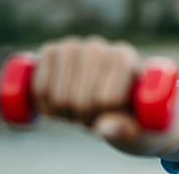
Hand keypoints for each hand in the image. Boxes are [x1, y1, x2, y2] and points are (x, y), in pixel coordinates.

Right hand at [30, 35, 178, 152]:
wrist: (112, 95)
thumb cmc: (133, 117)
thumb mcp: (139, 131)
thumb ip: (127, 131)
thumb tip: (104, 128)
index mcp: (124, 57)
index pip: (105, 101)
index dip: (105, 120)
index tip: (113, 118)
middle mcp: (98, 46)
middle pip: (80, 101)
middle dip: (85, 119)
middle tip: (94, 116)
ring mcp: (72, 46)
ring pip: (59, 98)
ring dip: (64, 114)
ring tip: (79, 109)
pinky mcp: (50, 51)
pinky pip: (39, 89)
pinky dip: (44, 105)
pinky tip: (57, 103)